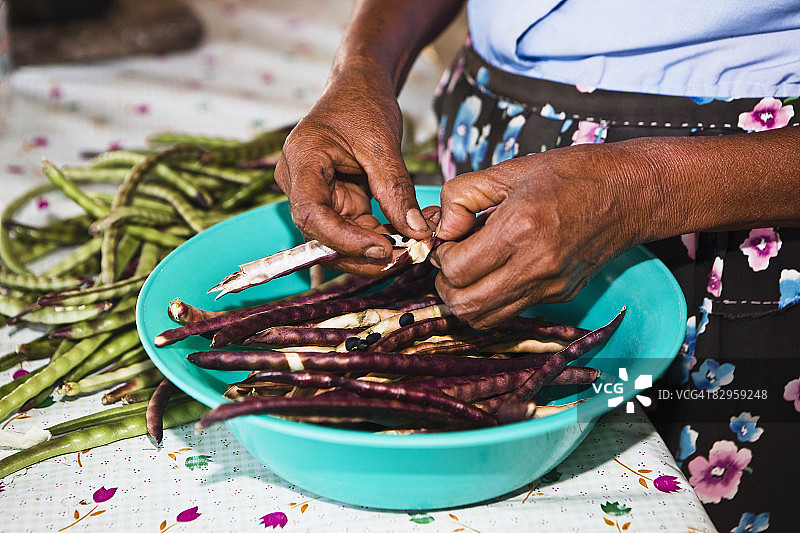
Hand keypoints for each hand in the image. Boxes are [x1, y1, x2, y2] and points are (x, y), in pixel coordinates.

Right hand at [274, 63, 432, 275]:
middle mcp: (299, 183)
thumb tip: (416, 232)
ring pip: (337, 239)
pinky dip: (378, 238)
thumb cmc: (362, 103)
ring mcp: (316, 195)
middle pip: (321, 235)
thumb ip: (397, 189)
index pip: (311, 213)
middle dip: (361, 252)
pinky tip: (405, 238)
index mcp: (302, 160)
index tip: (381, 248)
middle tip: (403, 257)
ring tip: (409, 248)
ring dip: (371, 250)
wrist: (359, 87)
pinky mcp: (335, 201)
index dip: (344, 239)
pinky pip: (352, 230)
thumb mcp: (383, 144)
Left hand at [430, 142, 658, 327]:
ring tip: (472, 270)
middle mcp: (535, 266)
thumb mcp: (508, 171)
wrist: (630, 193)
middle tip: (452, 261)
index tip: (448, 240)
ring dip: (467, 299)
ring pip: (486, 319)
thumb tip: (441, 228)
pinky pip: (512, 311)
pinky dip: (493, 299)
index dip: (441, 257)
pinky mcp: (560, 295)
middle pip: (466, 306)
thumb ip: (462, 196)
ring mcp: (550, 286)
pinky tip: (499, 271)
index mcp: (519, 229)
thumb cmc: (572, 174)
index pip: (457, 270)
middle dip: (447, 286)